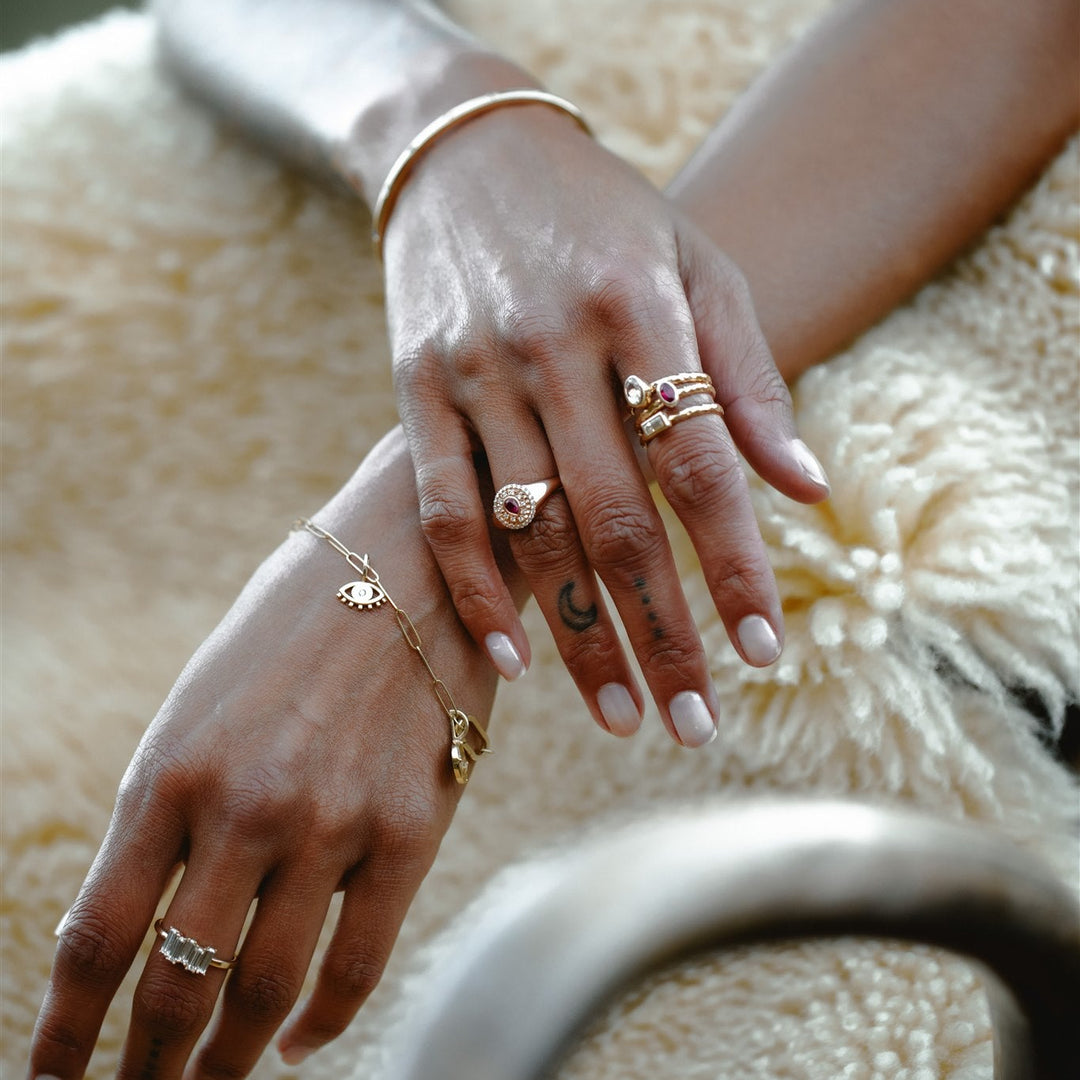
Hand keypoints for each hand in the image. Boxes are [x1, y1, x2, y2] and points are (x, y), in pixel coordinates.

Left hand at [28, 429, 501, 1076]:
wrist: (415, 558)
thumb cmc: (298, 626)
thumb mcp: (204, 701)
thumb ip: (173, 808)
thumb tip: (151, 921)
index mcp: (172, 768)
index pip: (96, 941)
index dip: (62, 1038)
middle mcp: (245, 806)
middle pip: (174, 987)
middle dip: (143, 1069)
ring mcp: (333, 823)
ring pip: (263, 996)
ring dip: (225, 1065)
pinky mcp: (411, 828)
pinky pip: (357, 963)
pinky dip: (322, 1024)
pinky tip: (300, 1042)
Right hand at [383, 104, 830, 747]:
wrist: (467, 155)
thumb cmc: (603, 218)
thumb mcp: (697, 267)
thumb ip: (747, 379)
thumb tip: (807, 491)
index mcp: (638, 305)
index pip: (698, 462)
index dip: (735, 563)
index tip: (764, 652)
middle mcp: (553, 343)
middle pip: (617, 518)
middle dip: (662, 633)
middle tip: (696, 726)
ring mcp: (475, 369)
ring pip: (532, 531)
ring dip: (579, 637)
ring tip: (623, 717)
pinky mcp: (415, 389)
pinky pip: (444, 509)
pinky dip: (476, 590)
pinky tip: (513, 660)